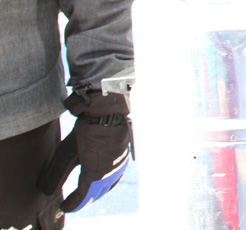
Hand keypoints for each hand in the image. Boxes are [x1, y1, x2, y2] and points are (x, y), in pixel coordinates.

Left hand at [39, 92, 131, 211]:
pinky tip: (104, 181)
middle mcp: (110, 173)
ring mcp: (119, 165)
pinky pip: (116, 177)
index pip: (82, 196)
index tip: (63, 207)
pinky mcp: (123, 158)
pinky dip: (107, 184)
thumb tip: (47, 191)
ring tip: (88, 195)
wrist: (110, 112)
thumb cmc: (87, 130)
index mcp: (95, 174)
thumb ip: (56, 174)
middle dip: (84, 200)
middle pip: (96, 194)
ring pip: (108, 186)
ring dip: (97, 193)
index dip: (72, 203)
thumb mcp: (66, 152)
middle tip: (73, 203)